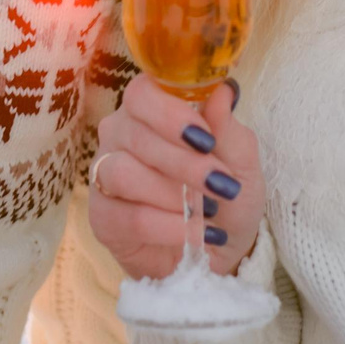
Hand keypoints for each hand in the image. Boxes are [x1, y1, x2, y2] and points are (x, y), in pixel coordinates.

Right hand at [87, 76, 264, 279]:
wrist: (219, 253)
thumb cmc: (226, 197)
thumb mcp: (241, 164)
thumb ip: (228, 129)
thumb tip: (225, 90)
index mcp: (152, 111)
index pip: (142, 93)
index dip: (170, 114)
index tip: (205, 139)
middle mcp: (120, 136)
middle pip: (134, 134)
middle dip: (183, 162)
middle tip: (221, 185)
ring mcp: (104, 175)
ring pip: (123, 173)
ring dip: (173, 195)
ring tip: (208, 212)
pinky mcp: (103, 218)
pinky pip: (128, 218)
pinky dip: (168, 227)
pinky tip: (194, 234)